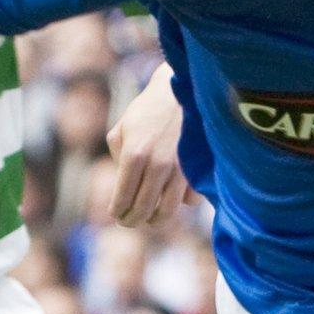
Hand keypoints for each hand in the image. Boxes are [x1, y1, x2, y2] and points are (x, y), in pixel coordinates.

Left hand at [107, 68, 198, 227]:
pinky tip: (173, 198)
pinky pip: (189, 200)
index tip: (115, 214)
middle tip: (128, 221)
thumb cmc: (148, 110)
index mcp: (134, 156)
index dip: (117, 212)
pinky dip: (180, 203)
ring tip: (149, 218)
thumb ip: (117, 157)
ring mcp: (181, 170)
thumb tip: (124, 185)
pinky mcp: (198, 170)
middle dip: (132, 220)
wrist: (183, 92)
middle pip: (143, 211)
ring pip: (167, 211)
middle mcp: (157, 166)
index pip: (122, 199)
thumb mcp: (122, 129)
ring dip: (155, 219)